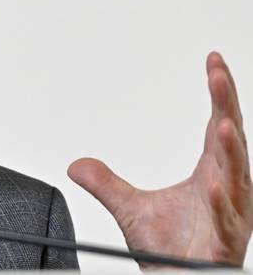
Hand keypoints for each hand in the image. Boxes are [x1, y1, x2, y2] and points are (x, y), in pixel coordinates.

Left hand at [68, 52, 252, 268]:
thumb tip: (77, 164)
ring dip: (231, 150)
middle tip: (218, 74)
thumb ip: (106, 183)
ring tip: (223, 124)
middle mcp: (226, 189)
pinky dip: (221, 199)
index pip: (218, 123)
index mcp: (212, 173)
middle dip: (227, 106)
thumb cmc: (169, 250)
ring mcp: (229, 215)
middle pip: (231, 140)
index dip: (219, 93)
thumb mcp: (129, 209)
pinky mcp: (224, 244)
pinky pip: (226, 220)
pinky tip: (213, 182)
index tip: (214, 62)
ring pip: (236, 177)